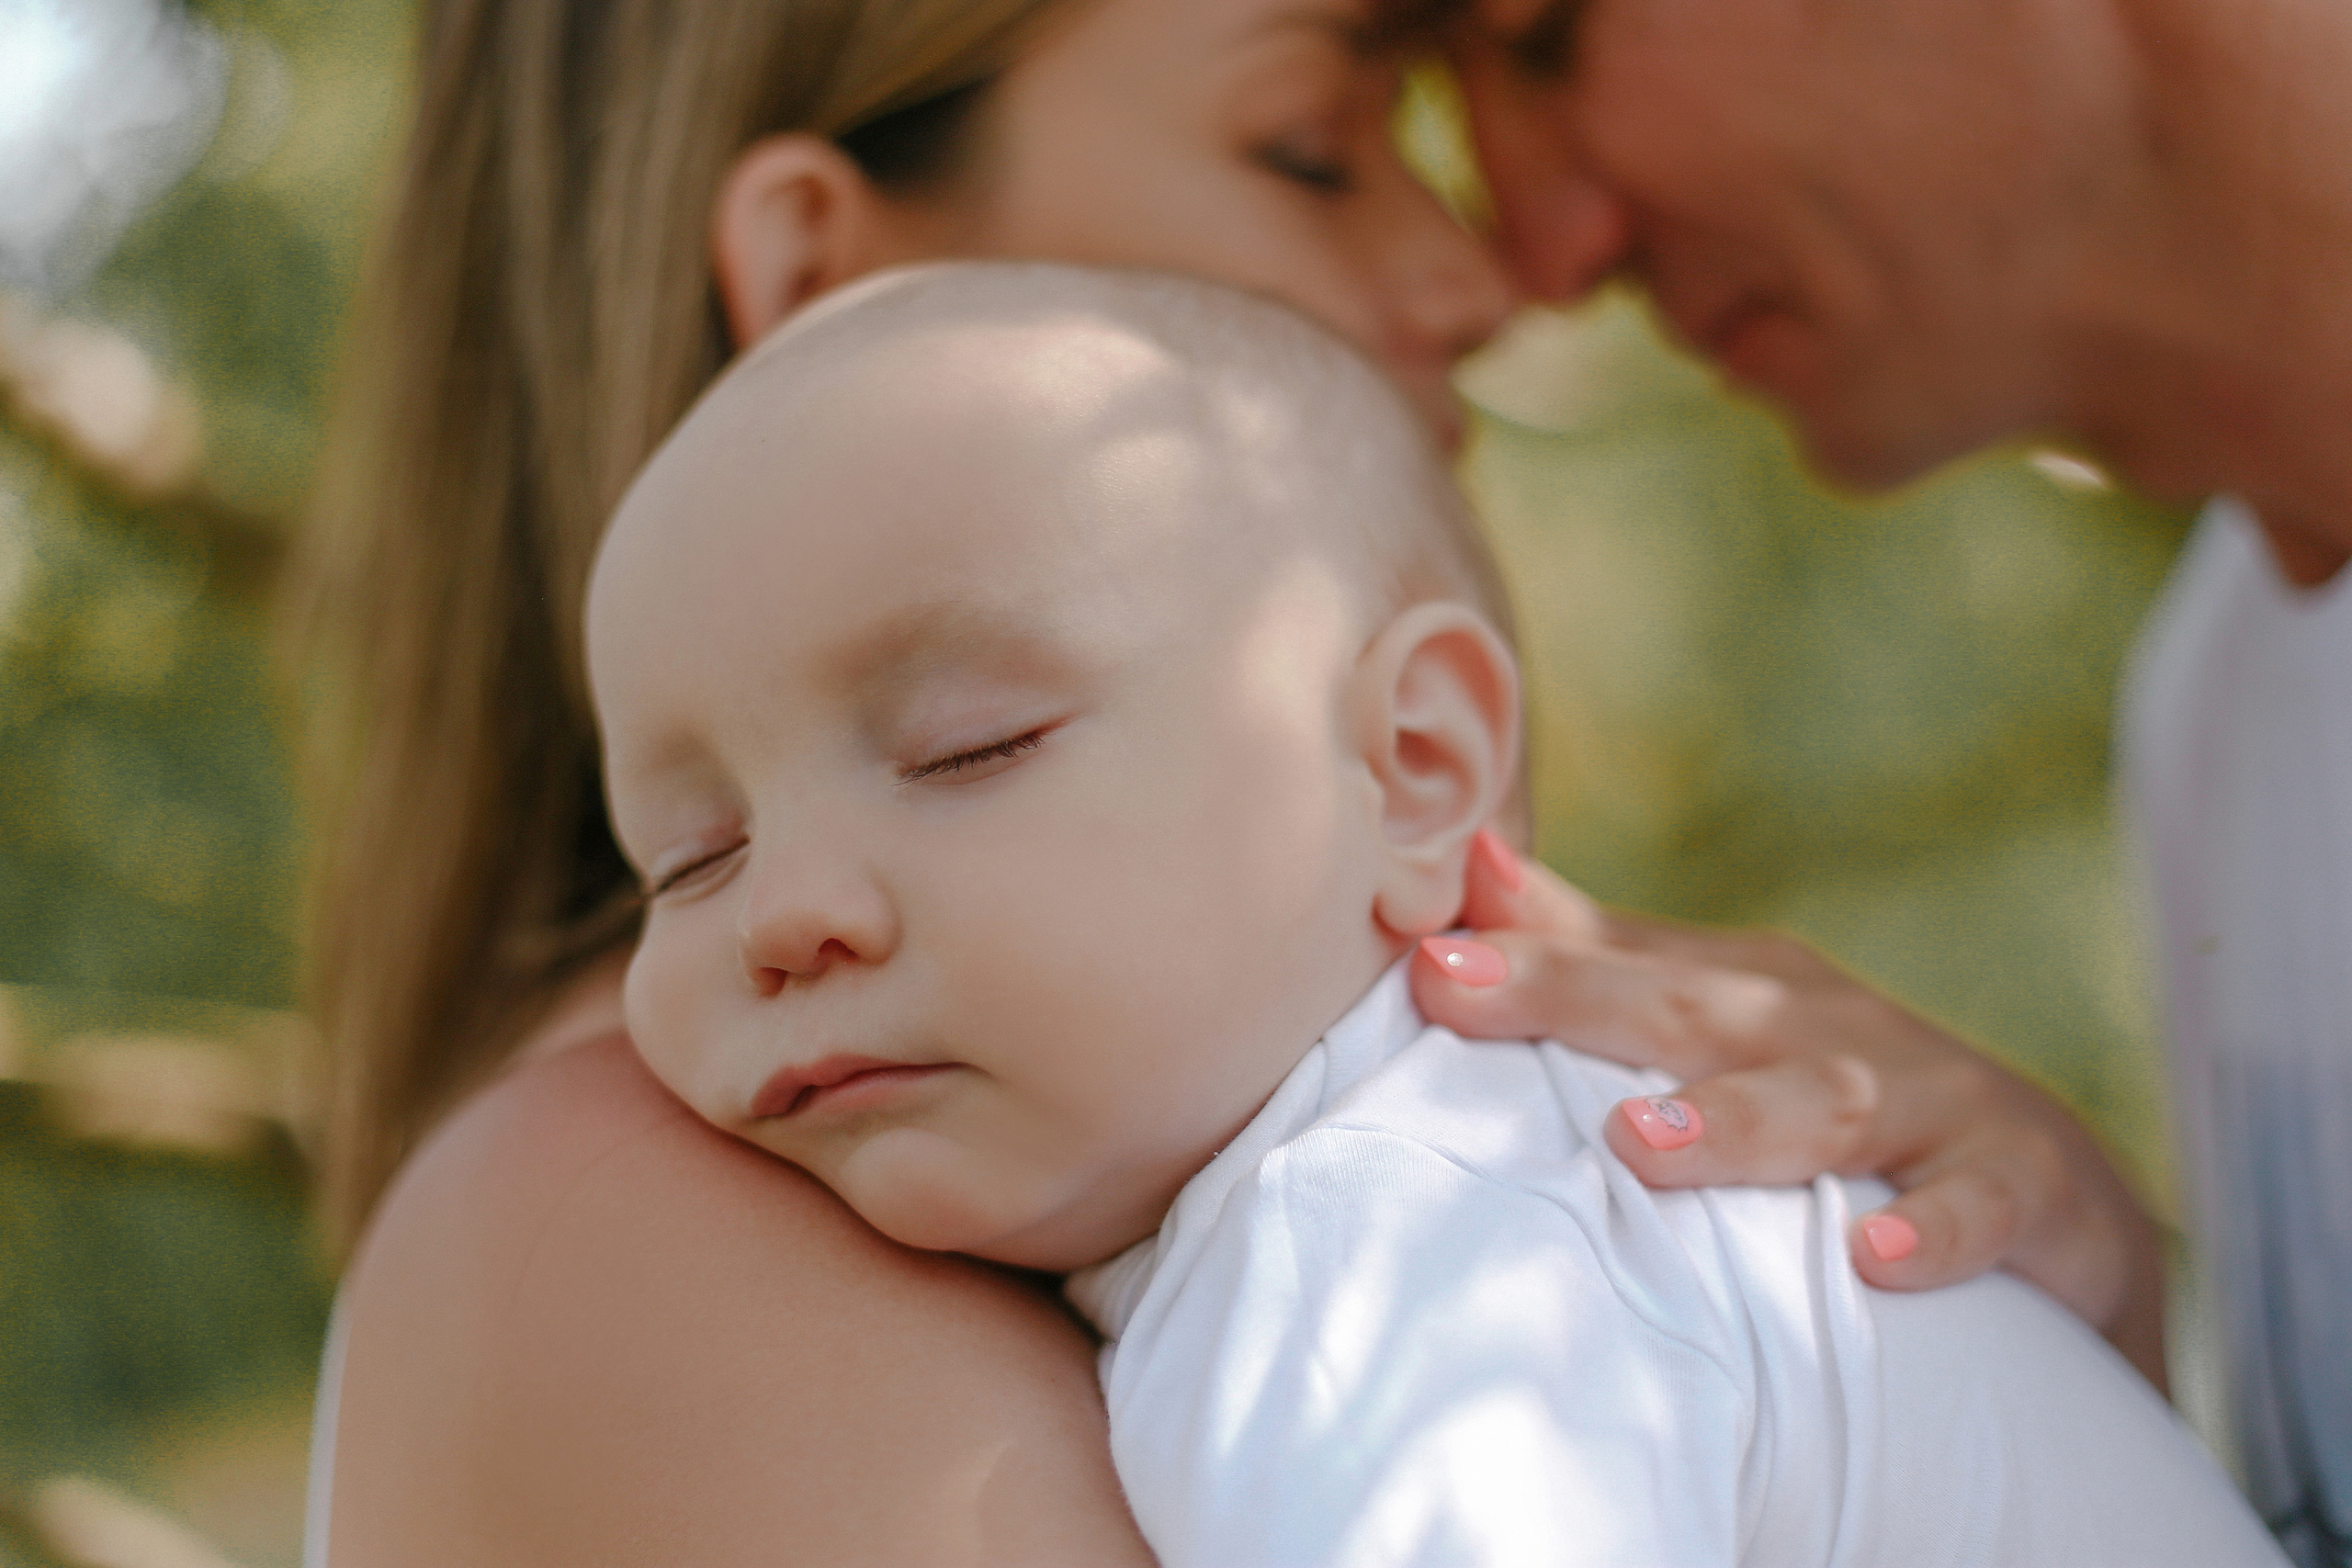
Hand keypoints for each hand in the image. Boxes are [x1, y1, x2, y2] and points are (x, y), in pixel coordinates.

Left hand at [1411, 832, 2168, 1390]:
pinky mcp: (2023, 1185)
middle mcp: (1828, 1028)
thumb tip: (1474, 873)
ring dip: (1737, 1121)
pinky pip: (1981, 1206)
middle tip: (1464, 992)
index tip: (1419, 959)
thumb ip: (1604, 955)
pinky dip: (1933, 1228)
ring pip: (1827, 1104)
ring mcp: (1931, 1101)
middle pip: (1695, 1009)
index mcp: (1749, 991)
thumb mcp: (1729, 1022)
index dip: (1521, 954)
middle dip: (1576, 997)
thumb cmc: (1847, 1095)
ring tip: (1640, 1145)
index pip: (1619, 961)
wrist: (2057, 1192)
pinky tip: (1874, 1257)